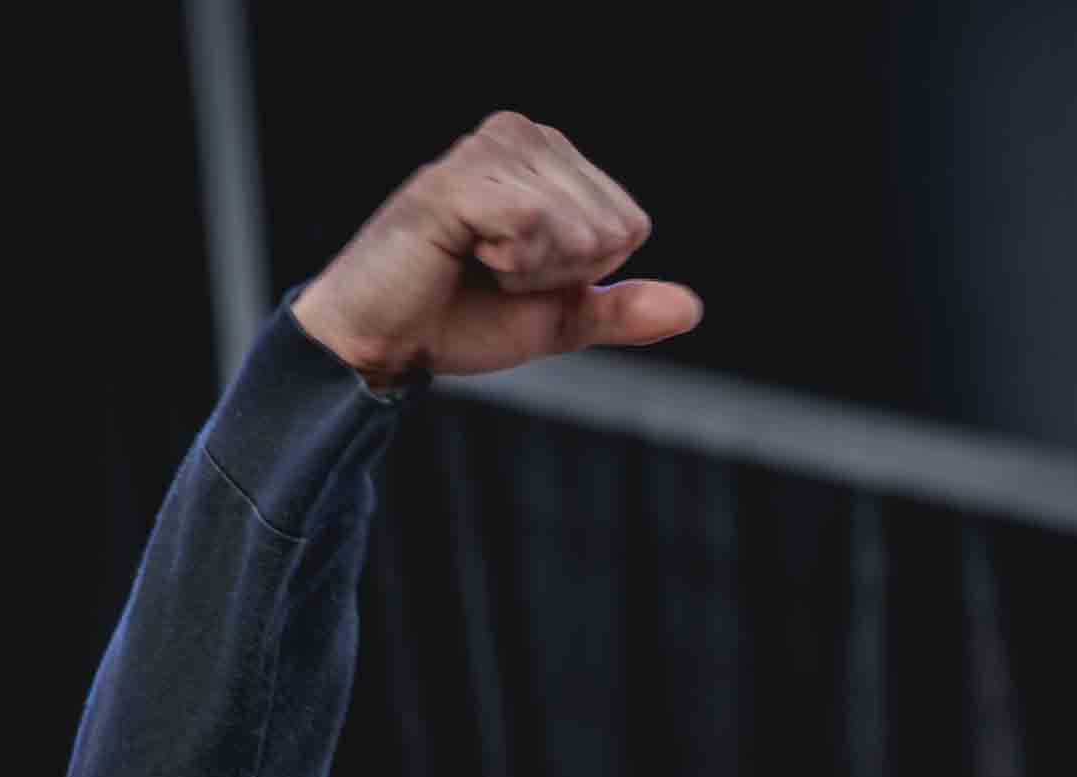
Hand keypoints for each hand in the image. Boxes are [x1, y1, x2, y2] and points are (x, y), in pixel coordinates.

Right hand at [290, 115, 700, 388]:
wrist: (385, 343)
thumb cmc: (460, 318)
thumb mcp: (557, 317)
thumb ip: (620, 309)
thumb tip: (692, 309)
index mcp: (550, 155)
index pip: (628, 224)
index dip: (583, 273)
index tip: (520, 274)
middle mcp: (523, 134)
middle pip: (610, 226)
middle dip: (559, 273)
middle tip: (492, 272)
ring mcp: (491, 147)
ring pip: (576, 228)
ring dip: (529, 271)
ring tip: (473, 262)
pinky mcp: (463, 176)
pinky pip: (536, 226)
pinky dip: (508, 264)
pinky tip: (463, 254)